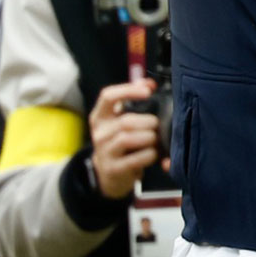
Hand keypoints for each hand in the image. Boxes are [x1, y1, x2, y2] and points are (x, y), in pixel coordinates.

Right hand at [87, 80, 161, 198]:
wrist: (108, 173)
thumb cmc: (119, 141)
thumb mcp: (120, 119)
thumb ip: (133, 99)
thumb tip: (149, 83)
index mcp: (100, 116)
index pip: (108, 96)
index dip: (128, 90)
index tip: (148, 91)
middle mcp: (99, 133)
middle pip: (125, 121)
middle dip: (148, 122)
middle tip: (157, 125)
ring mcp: (104, 152)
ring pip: (128, 139)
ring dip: (149, 137)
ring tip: (155, 138)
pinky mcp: (113, 169)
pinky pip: (135, 159)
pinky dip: (150, 154)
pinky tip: (153, 153)